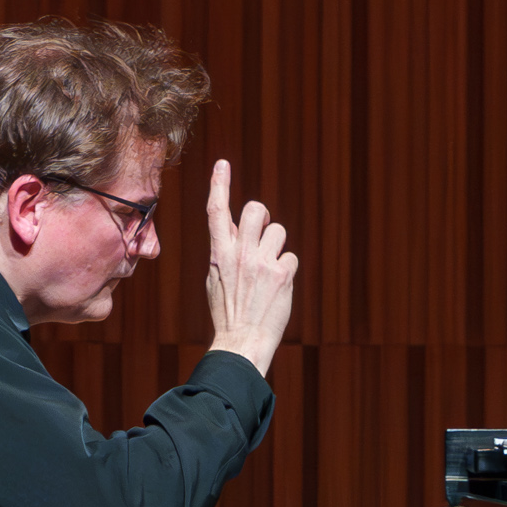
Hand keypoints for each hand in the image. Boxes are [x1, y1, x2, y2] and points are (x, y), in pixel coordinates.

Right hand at [202, 160, 298, 373]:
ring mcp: (261, 262)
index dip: (219, 185)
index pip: (216, 211)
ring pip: (278, 231)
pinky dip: (286, 271)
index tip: (222, 164)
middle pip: (255, 209)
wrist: (241, 341)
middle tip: (262, 233)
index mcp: (218, 253)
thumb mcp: (216, 277)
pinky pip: (291, 258)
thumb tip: (236, 230)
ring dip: (277, 247)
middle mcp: (239, 253)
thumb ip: (226, 251)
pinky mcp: (282, 274)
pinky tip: (277, 289)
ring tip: (268, 273)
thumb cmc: (227, 311)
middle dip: (262, 216)